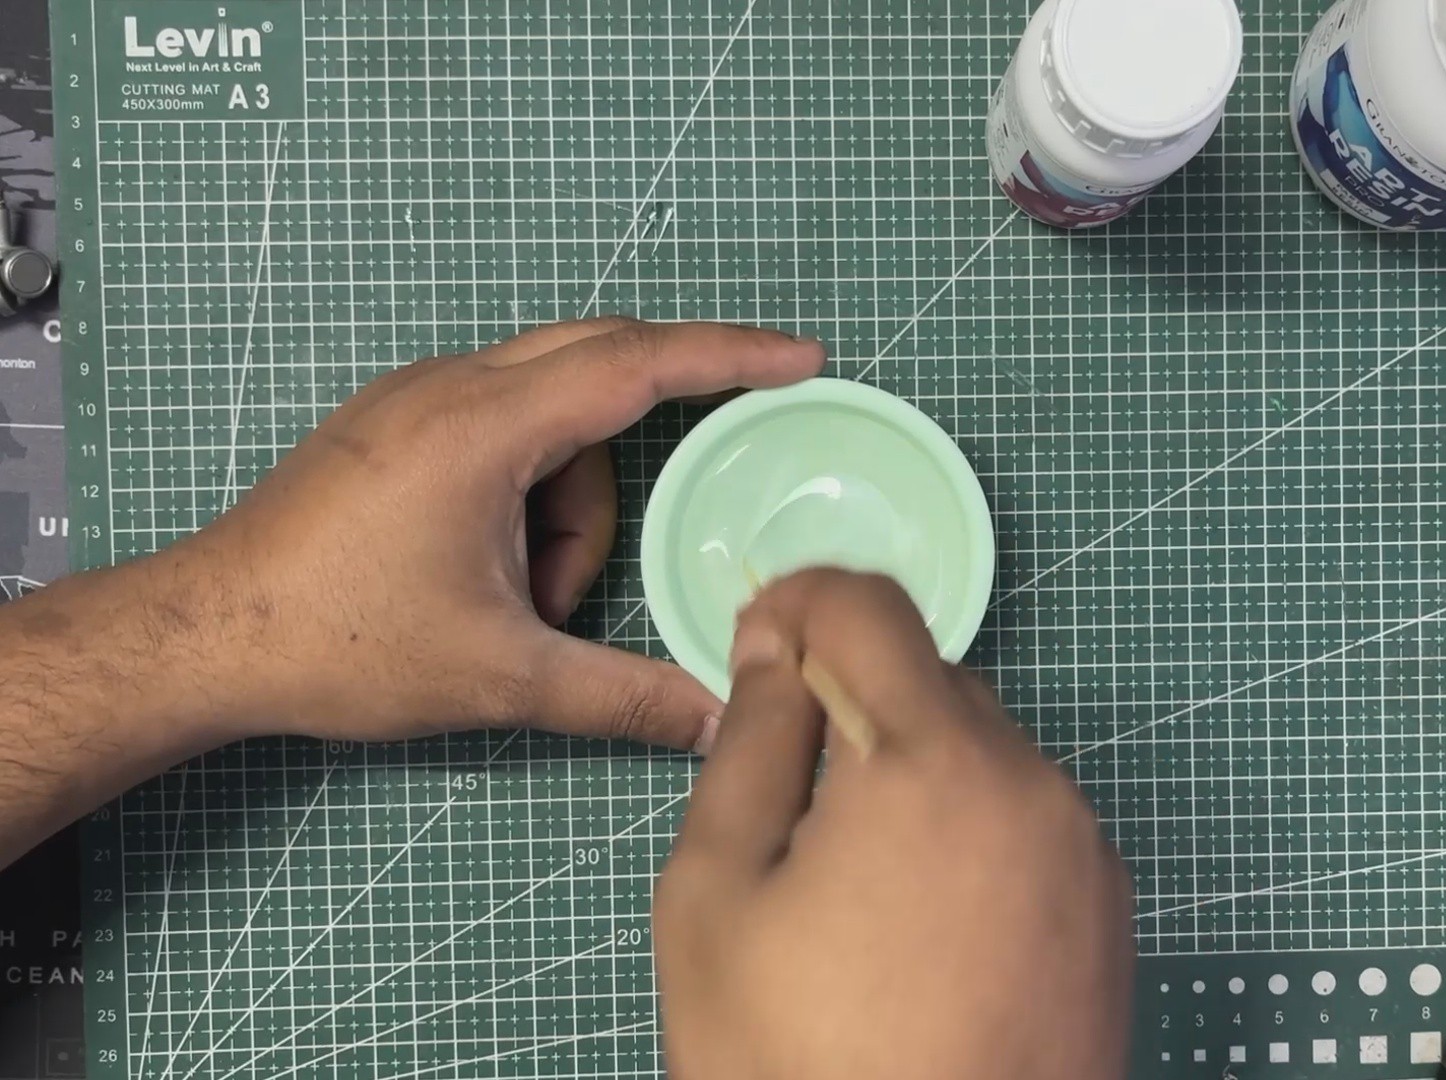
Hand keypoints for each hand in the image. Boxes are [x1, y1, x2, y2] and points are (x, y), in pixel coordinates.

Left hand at [178, 317, 823, 747]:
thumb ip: (623, 695)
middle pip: (600, 359)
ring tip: (540, 600)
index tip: (804, 358)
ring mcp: (416, 398)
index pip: (636, 363)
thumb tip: (716, 721)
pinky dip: (536, 485)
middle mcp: (451, 386)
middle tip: (734, 443)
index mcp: (485, 427)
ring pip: (551, 407)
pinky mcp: (395, 424)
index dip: (731, 356)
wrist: (203, 635)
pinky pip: (505, 423)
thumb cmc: (342, 643)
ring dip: (578, 495)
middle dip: (669, 407)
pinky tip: (508, 568)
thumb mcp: (500, 676)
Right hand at [656, 570, 1134, 1078]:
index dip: (799, 604)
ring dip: (914, 780)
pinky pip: (1028, 826)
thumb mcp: (718, 896)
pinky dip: (971, 839)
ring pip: (983, 757)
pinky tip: (922, 935)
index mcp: (938, 761)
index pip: (871, 608)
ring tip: (854, 900)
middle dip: (854, 711)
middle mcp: (1036, 785)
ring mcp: (1088, 853)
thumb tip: (778, 647)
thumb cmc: (799, 1062)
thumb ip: (751, 746)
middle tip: (788, 810)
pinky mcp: (1111, 915)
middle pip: (933, 683)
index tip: (755, 645)